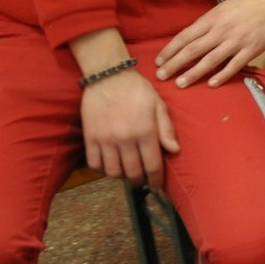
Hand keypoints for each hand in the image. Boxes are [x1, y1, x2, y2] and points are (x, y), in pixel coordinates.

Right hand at [80, 69, 179, 189]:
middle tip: (142, 179)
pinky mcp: (90, 138)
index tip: (157, 187)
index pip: (152, 165)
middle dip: (140, 180)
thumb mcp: (159, 105)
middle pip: (133, 172)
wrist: (109, 76)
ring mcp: (106, 139)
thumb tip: (174, 151)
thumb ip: (166, 129)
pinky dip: (103, 170)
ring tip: (127, 172)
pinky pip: (94, 164)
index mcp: (145, 131)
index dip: (156, 180)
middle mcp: (125, 139)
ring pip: (113, 172)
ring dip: (122, 176)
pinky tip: (110, 165)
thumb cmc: (138, 90)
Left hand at [154, 0, 264, 88]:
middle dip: (175, 64)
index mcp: (212, 18)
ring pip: (210, 60)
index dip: (170, 50)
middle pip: (193, 50)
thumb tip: (192, 38)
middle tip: (161, 76)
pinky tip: (211, 84)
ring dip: (194, 73)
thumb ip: (208, 23)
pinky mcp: (251, 49)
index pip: (185, 36)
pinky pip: (234, 65)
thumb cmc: (248, 3)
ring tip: (180, 84)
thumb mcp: (224, 8)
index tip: (159, 61)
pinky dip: (222, 75)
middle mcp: (221, 30)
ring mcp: (236, 41)